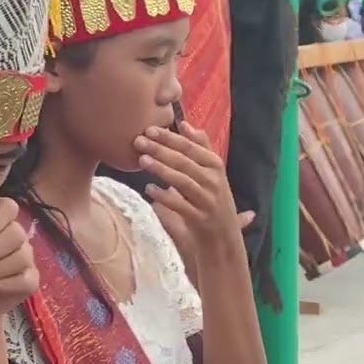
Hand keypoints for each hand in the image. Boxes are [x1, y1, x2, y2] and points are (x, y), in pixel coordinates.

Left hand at [137, 122, 244, 255]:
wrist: (224, 240)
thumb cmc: (213, 201)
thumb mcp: (213, 172)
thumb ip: (201, 147)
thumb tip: (184, 124)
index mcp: (216, 167)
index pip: (193, 147)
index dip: (171, 138)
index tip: (151, 129)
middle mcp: (215, 182)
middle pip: (185, 162)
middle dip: (161, 150)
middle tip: (139, 141)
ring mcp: (208, 201)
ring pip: (183, 181)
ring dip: (162, 169)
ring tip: (142, 160)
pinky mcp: (200, 219)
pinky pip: (180, 206)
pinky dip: (165, 197)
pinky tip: (149, 189)